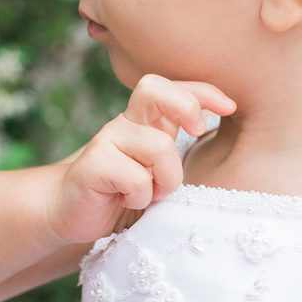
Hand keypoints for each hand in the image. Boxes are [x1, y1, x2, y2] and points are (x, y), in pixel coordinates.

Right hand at [47, 75, 236, 246]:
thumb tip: (220, 140)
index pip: (174, 89)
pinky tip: (127, 201)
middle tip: (197, 132)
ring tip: (153, 196)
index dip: (203, 92)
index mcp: (146, 122)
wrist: (71, 213)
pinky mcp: (92, 164)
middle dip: (185, 105)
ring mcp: (107, 141)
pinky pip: (135, 178)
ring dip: (166, 180)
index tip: (230, 108)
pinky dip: (140, 197)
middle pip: (153, 88)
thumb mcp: (159, 171)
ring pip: (158, 147)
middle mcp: (126, 124)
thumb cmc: (123, 193)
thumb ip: (178, 152)